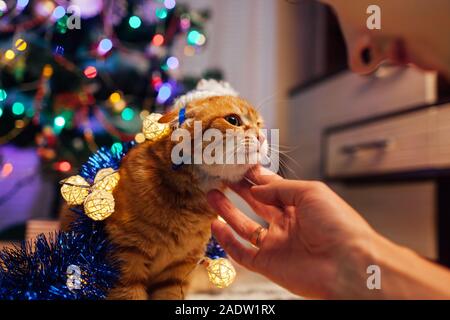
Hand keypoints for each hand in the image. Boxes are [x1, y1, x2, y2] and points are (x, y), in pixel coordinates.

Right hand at [207, 166, 378, 297]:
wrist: (347, 264)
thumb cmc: (338, 225)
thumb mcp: (310, 192)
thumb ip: (279, 188)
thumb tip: (255, 188)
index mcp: (300, 205)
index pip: (271, 188)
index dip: (254, 177)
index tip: (237, 166)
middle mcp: (287, 223)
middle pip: (256, 204)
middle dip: (238, 191)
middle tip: (221, 178)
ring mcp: (276, 244)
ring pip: (245, 226)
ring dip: (227, 211)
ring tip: (211, 195)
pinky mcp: (268, 264)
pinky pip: (242, 252)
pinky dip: (227, 241)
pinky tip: (216, 226)